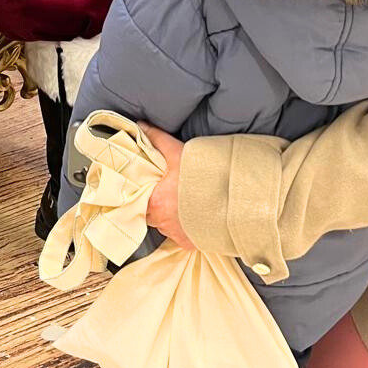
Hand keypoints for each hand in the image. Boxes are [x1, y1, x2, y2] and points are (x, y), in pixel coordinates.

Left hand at [143, 125, 194, 247]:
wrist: (229, 200)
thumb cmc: (199, 176)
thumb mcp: (177, 153)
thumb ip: (157, 139)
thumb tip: (141, 125)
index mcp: (155, 200)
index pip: (138, 199)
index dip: (142, 193)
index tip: (149, 188)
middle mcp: (162, 221)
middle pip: (150, 214)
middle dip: (155, 206)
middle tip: (166, 194)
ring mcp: (176, 234)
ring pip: (164, 225)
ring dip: (169, 217)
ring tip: (180, 204)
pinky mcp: (189, 242)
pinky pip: (180, 236)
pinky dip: (183, 228)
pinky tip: (190, 216)